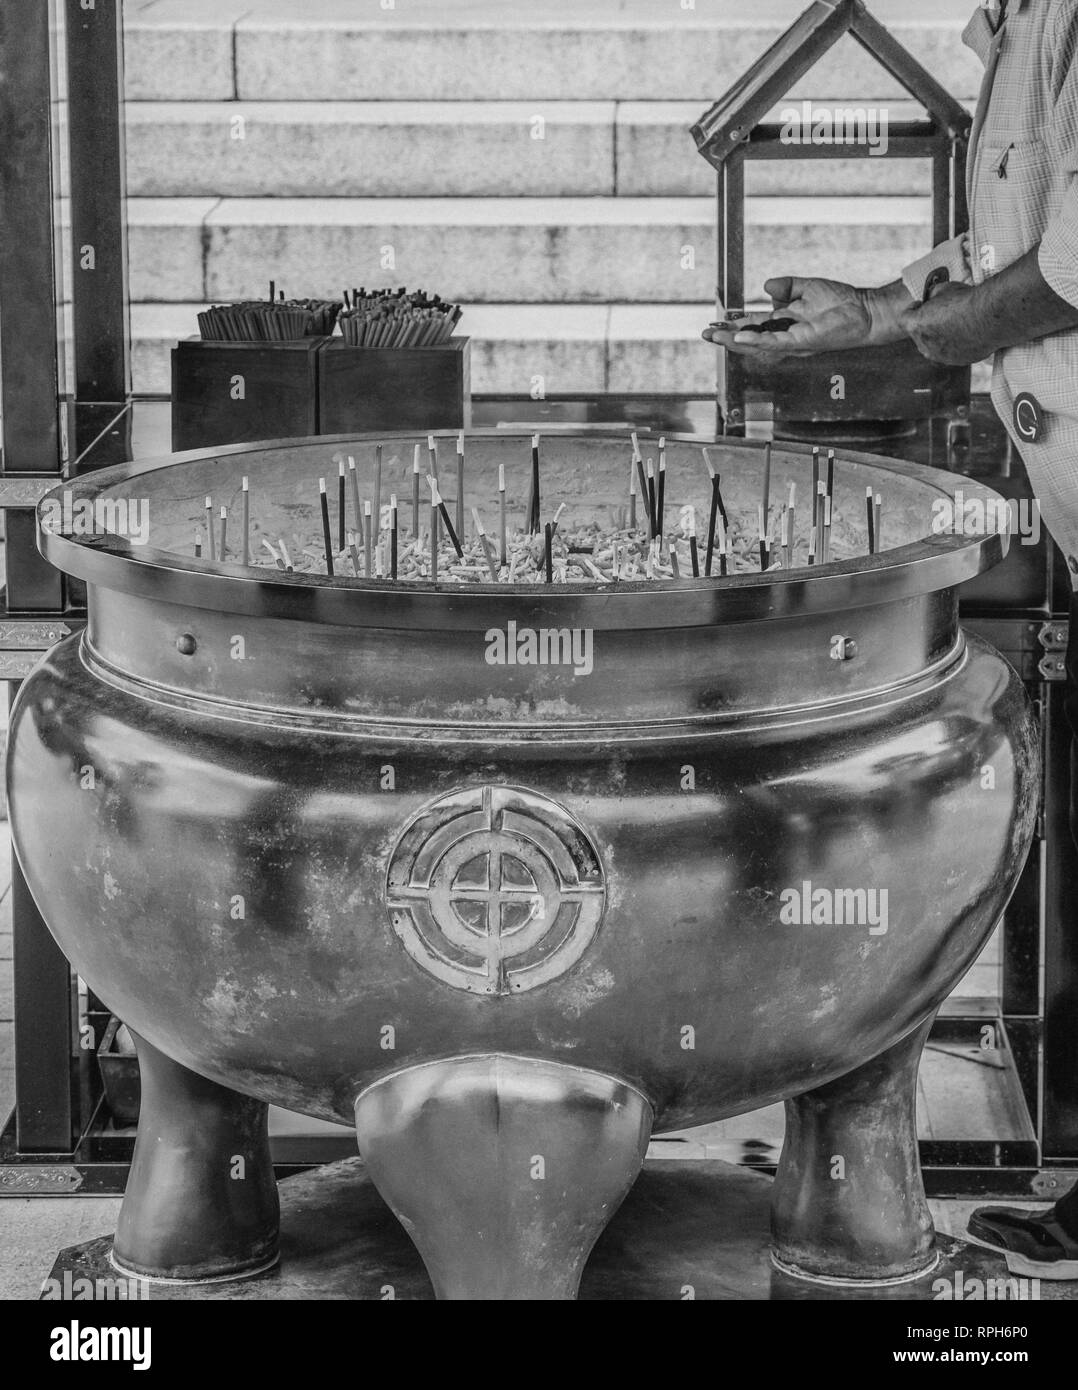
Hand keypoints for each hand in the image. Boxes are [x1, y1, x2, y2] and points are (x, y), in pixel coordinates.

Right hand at [702, 277, 879, 359]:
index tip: (715, 323)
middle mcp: (786, 334)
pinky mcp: (802, 341)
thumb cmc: (842, 301)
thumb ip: (786, 286)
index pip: (754, 325)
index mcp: (786, 322)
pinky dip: (756, 341)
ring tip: (715, 337)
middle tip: (706, 334)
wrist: (865, 311)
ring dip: (735, 342)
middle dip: (727, 337)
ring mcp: (793, 340)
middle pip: (750, 338)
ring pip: (757, 344)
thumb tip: (766, 285)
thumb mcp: (808, 287)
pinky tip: (740, 338)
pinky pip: (774, 342)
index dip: (734, 324)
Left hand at [900, 282, 992, 364]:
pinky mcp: (959, 361)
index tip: (921, 303)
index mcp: (916, 326)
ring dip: (940, 336)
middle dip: (926, 323)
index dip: (913, 308)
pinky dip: (957, 344)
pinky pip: (953, 352)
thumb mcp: (943, 288)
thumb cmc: (966, 301)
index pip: (904, 318)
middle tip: (939, 313)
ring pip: (935, 346)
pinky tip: (968, 332)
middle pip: (919, 334)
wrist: (990, 317)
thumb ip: (932, 295)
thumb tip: (933, 297)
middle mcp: (925, 346)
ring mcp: (942, 356)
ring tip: (955, 323)